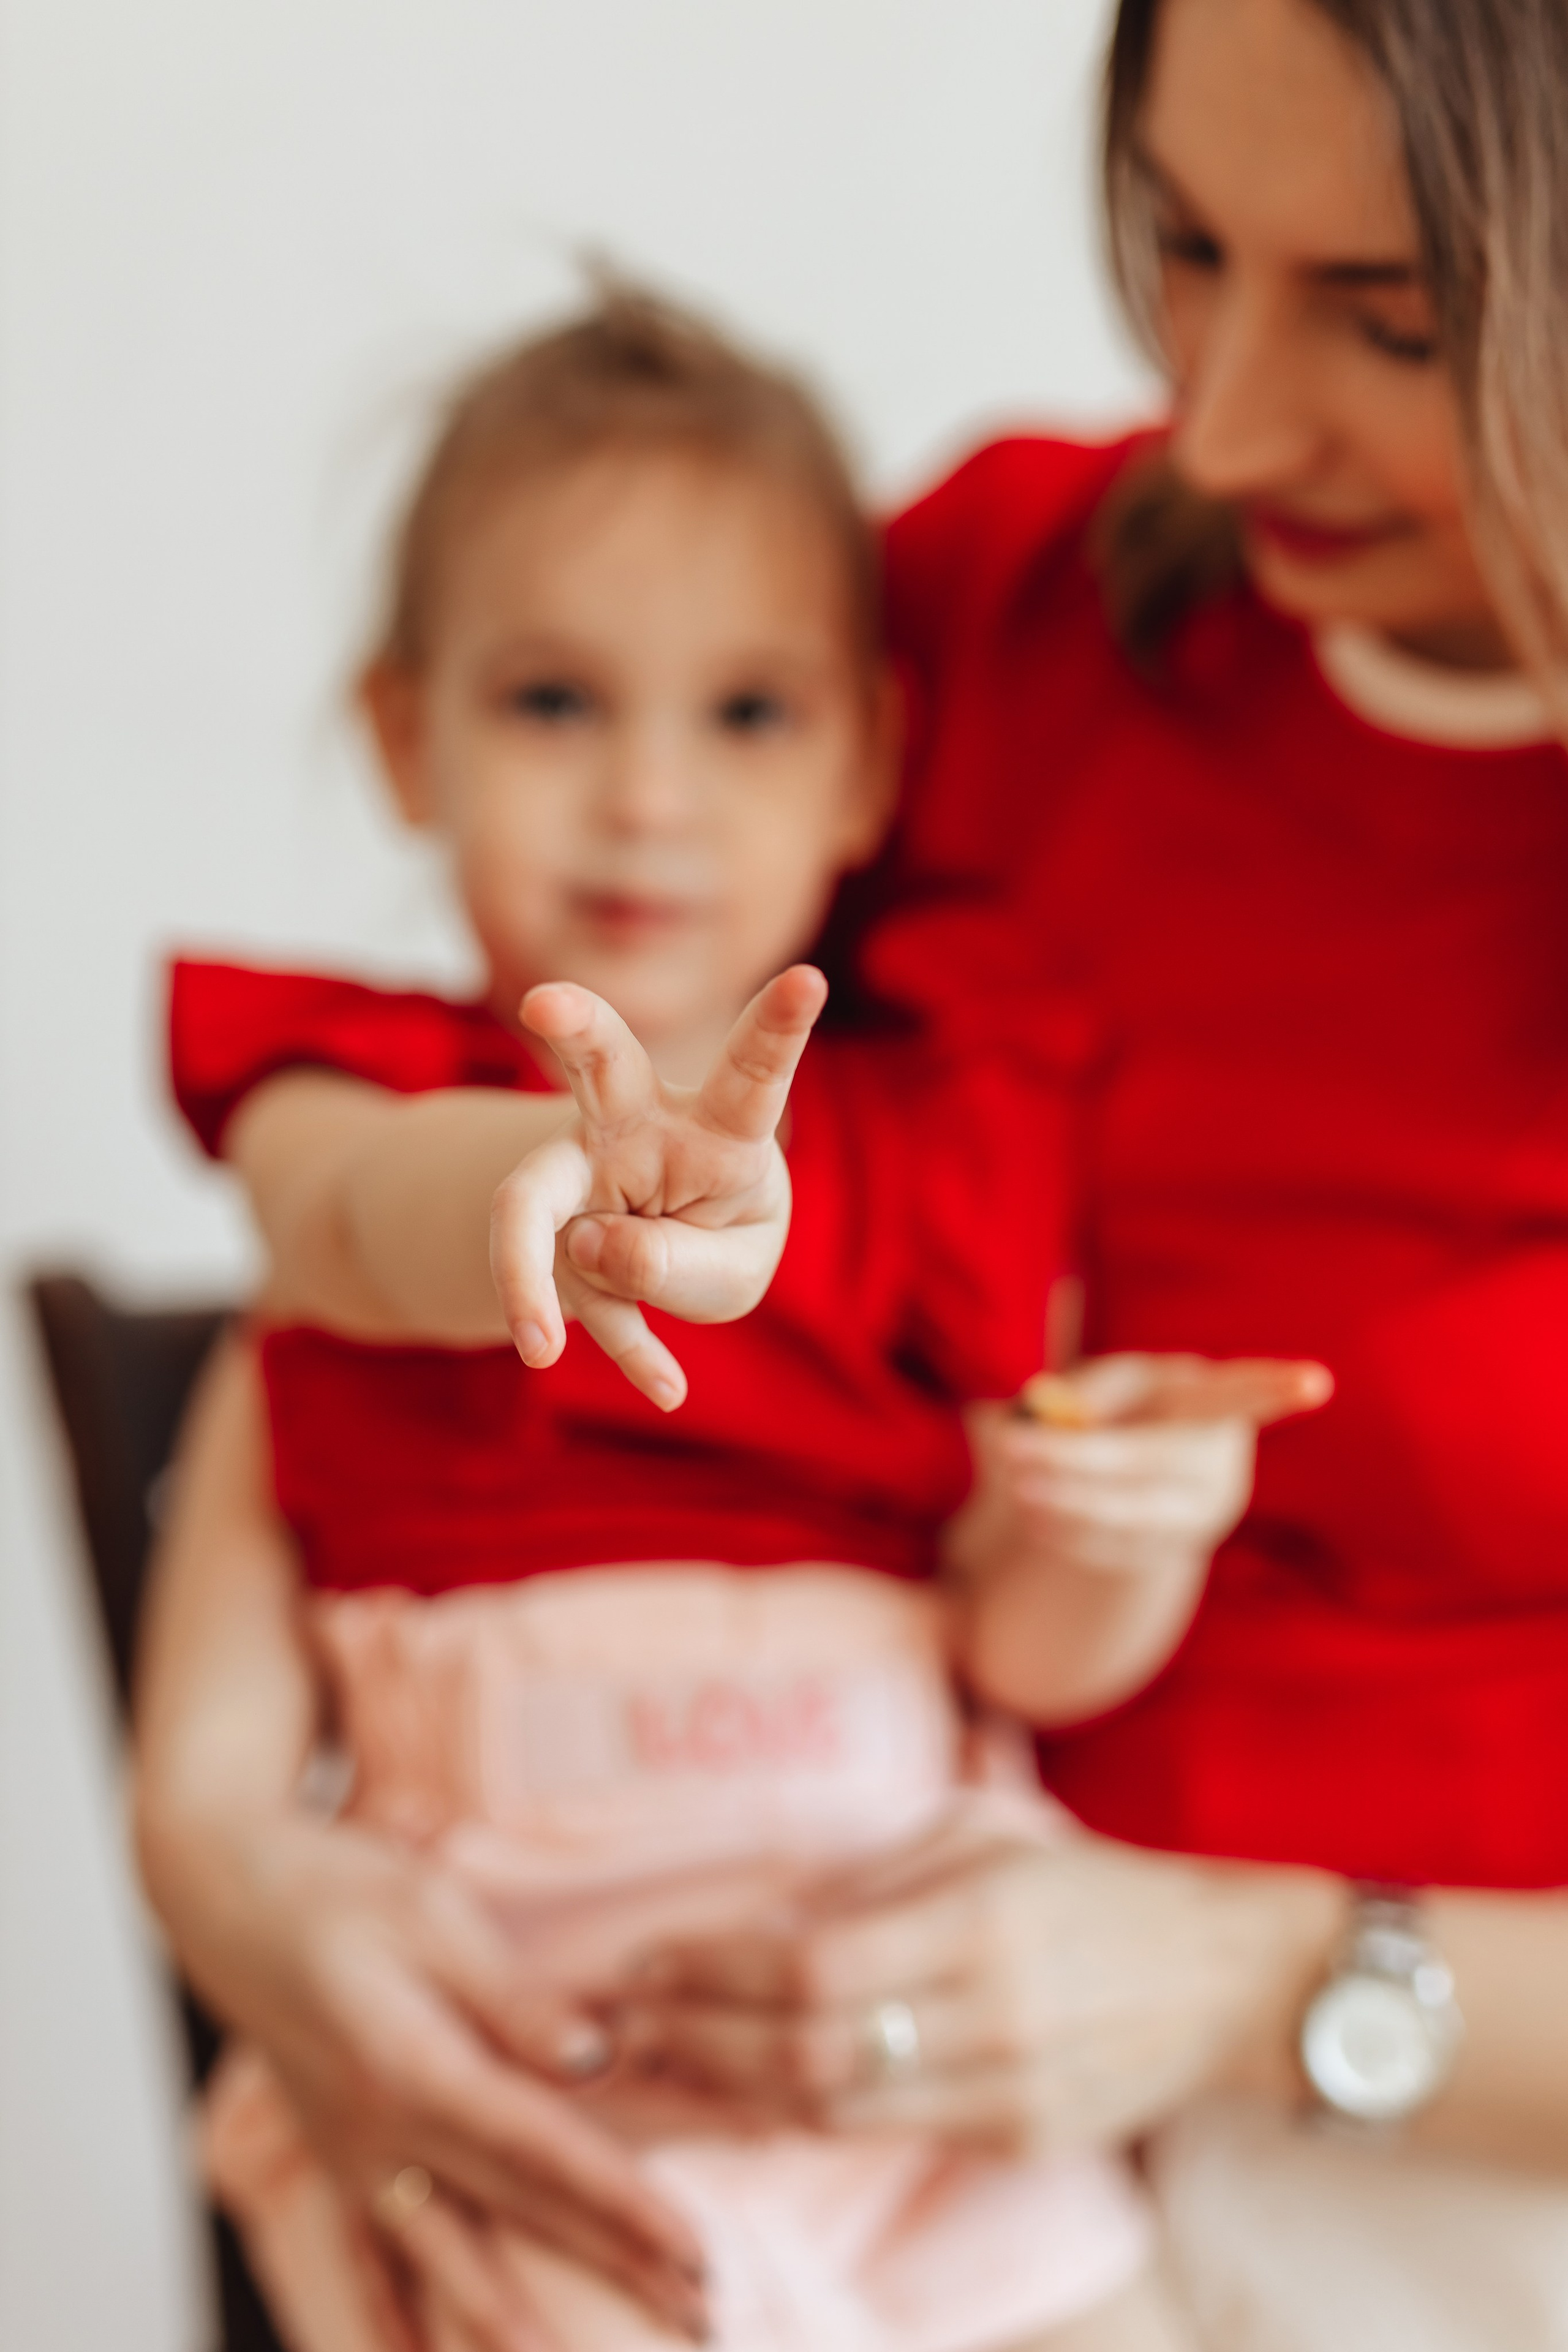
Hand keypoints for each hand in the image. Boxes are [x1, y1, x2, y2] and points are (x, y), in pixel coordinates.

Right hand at [192, 1812, 709, 2343]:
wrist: (231, 1900)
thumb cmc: (341, 1891)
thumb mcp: (434, 1917)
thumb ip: (513, 2000)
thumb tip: (592, 2061)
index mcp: (415, 2066)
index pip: (541, 2150)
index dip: (621, 2202)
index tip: (691, 2247)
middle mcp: (383, 2132)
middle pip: (518, 2211)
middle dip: (611, 2263)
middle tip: (694, 2310)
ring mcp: (354, 2156)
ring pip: (447, 2255)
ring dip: (514, 2316)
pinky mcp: (336, 2157)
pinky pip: (368, 2257)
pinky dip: (394, 2315)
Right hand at [491, 965, 826, 1409]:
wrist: (649, 1265)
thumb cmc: (715, 1240)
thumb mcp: (732, 1269)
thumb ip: (679, 1263)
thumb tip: (587, 1242)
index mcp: (721, 1127)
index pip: (750, 1073)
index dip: (779, 1027)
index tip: (813, 978)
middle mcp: (639, 1131)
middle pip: (602, 1065)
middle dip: (575, 1028)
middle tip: (545, 1004)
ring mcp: (581, 1181)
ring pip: (531, 1195)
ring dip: (524, 1266)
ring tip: (538, 1346)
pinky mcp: (549, 1242)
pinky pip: (563, 1298)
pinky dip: (621, 1351)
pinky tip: (669, 1390)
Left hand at [615, 1826, 1342, 2157]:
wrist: (1221, 1978)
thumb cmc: (1088, 1884)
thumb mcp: (985, 1837)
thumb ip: (878, 1879)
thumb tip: (767, 1920)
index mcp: (980, 1918)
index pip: (810, 1963)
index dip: (714, 1969)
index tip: (649, 1958)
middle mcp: (991, 2013)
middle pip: (806, 2050)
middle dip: (697, 2038)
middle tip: (624, 2019)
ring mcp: (1007, 2090)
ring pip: (835, 2111)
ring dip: (730, 2089)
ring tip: (660, 2060)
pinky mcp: (1017, 2139)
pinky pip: (886, 2135)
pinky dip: (803, 2115)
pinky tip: (744, 2093)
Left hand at [954, 1352, 1332, 1583]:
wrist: (1144, 1475)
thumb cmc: (1129, 1405)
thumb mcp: (1110, 1381)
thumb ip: (1086, 1389)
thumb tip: (1054, 1418)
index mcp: (1212, 1403)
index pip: (1247, 1393)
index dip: (1279, 1388)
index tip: (1317, 1381)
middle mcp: (1220, 1463)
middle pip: (1154, 1463)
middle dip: (1079, 1460)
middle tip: (1012, 1449)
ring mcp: (1201, 1517)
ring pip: (1132, 1518)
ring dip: (1065, 1503)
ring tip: (1017, 1486)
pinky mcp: (1172, 1553)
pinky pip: (1119, 1552)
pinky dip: (1070, 1534)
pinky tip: (1035, 1517)